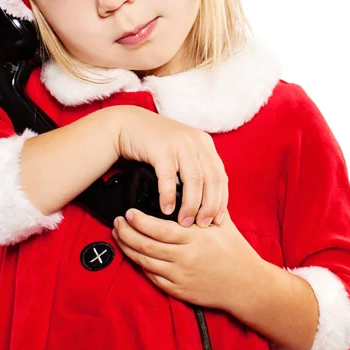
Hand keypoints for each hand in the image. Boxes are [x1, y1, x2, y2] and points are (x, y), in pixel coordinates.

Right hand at [112, 106, 228, 226]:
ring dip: (191, 205)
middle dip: (209, 206)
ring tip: (184, 222)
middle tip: (202, 225)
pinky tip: (167, 209)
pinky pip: (169, 177)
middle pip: (211, 179)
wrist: (128, 124)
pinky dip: (169, 196)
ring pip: (194, 180)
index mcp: (204, 143)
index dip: (221, 200)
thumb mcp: (182, 151)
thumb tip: (207, 201)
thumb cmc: (155, 143)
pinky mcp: (161, 147)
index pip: (221, 176)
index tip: (217, 220)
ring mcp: (179, 143)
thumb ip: (195, 168)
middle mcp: (196, 141)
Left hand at [112, 208, 262, 309]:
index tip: (129, 212)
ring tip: (119, 236)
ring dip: (128, 248)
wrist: (247, 283)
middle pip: (146, 245)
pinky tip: (134, 255)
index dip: (139, 221)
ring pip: (145, 262)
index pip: (158, 229)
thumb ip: (200, 207)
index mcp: (194, 238)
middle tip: (117, 222)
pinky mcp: (179, 290)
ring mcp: (180, 276)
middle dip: (126, 233)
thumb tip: (183, 187)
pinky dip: (141, 265)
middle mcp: (185, 258)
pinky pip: (153, 278)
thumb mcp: (219, 222)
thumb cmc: (234, 250)